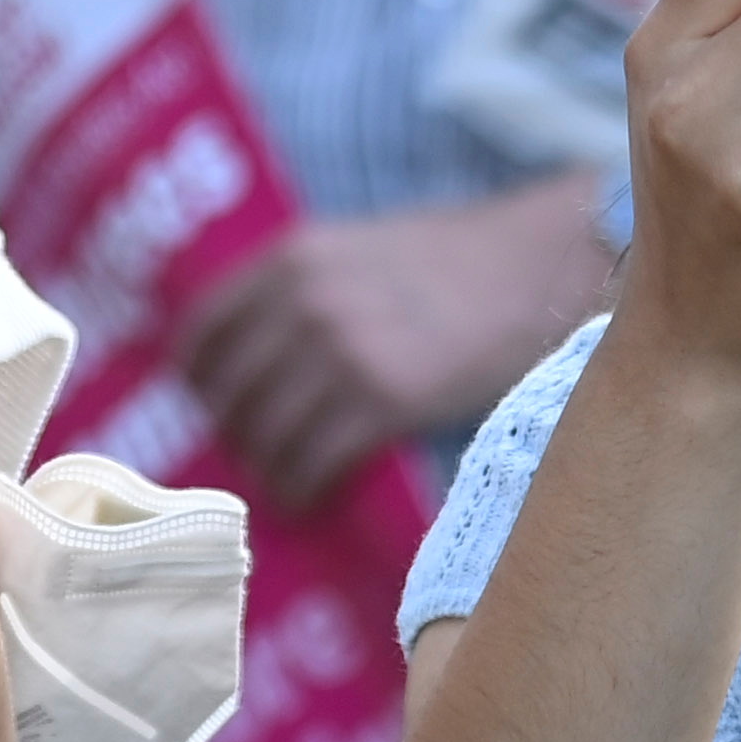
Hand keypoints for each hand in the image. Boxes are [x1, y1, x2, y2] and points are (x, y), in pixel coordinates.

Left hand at [179, 176, 618, 510]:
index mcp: (294, 257)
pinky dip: (301, 487)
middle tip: (248, 451)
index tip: (208, 401)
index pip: (205, 329)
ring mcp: (342, 352)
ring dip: (266, 466)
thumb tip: (255, 354)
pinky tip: (309, 493)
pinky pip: (312, 462)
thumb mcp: (362, 248)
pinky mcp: (383, 401)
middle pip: (229, 392)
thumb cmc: (457, 261)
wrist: (541, 266)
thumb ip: (306, 288)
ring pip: (265, 435)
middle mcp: (305, 302)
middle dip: (233, 431)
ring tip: (280, 478)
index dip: (199, 377)